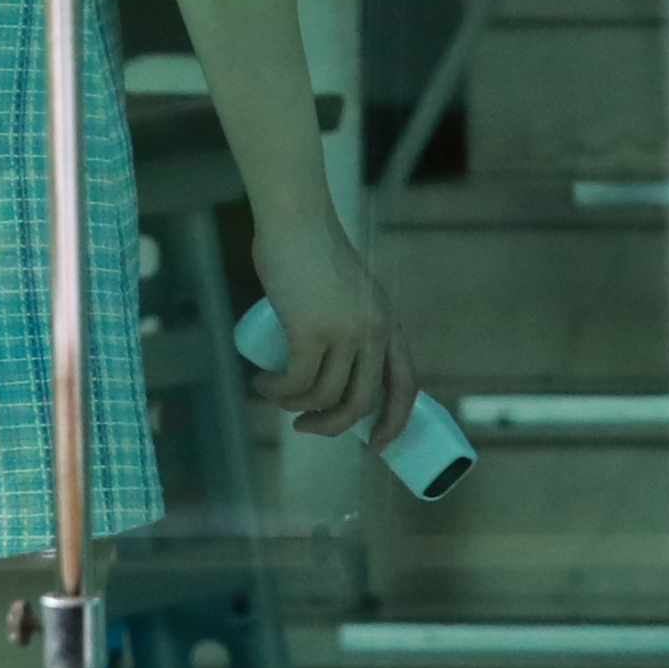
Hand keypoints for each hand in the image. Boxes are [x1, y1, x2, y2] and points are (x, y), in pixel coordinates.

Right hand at [247, 216, 421, 450]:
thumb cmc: (315, 256)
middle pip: (363, 402)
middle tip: (304, 427)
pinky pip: (296, 383)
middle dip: (332, 427)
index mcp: (389, 324)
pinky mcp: (311, 331)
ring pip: (324, 398)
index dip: (396, 420)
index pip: (406, 384)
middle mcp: (375, 331)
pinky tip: (262, 384)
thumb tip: (335, 372)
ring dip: (293, 407)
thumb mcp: (350, 296)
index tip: (377, 444)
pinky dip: (275, 392)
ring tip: (272, 393)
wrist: (297, 223)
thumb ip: (352, 325)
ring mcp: (345, 332)